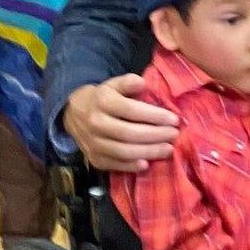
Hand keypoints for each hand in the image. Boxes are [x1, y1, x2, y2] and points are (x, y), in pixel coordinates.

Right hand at [64, 74, 178, 172]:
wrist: (74, 114)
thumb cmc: (103, 98)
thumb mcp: (113, 85)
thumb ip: (128, 82)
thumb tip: (142, 83)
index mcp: (102, 102)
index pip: (132, 110)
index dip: (155, 116)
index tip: (174, 119)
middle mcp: (95, 123)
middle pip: (129, 133)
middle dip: (156, 135)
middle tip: (174, 135)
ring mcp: (92, 143)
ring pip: (123, 151)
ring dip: (149, 152)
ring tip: (168, 149)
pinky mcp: (93, 158)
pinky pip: (114, 165)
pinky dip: (131, 166)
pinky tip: (147, 164)